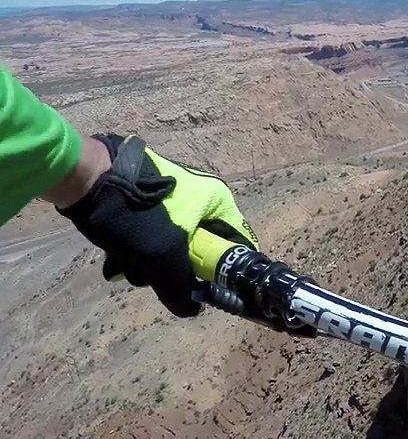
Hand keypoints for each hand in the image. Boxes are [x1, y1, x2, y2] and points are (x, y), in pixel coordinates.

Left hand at [57, 134, 258, 315]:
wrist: (88, 179)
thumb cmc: (137, 213)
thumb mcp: (162, 256)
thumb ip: (181, 288)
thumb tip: (190, 309)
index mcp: (216, 202)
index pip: (237, 245)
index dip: (225, 272)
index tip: (209, 292)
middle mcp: (199, 201)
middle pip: (198, 252)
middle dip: (172, 271)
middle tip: (154, 275)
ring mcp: (170, 203)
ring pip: (169, 250)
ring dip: (147, 265)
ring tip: (126, 263)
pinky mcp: (144, 207)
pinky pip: (148, 240)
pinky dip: (134, 253)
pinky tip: (116, 256)